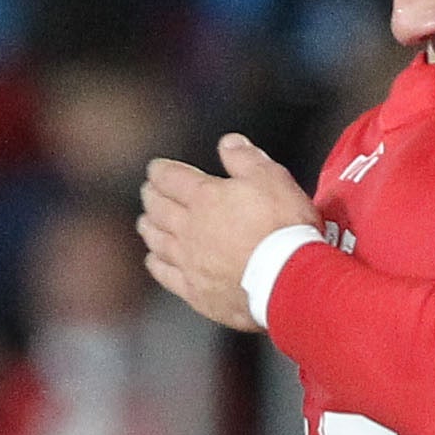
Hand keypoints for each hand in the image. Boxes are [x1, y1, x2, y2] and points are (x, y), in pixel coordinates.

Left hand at [138, 139, 317, 330]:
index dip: (160, 170)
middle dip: (151, 196)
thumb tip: (229, 143)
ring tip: (146, 223)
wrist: (288, 281)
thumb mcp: (272, 178)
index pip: (170, 177)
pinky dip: (156, 264)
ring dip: (149, 228)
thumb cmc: (283, 229)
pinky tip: (154, 261)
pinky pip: (165, 274)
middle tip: (148, 192)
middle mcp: (189, 228)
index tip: (156, 169)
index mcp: (204, 197)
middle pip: (158, 208)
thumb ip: (246, 158)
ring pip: (157, 240)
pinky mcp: (196, 291)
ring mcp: (189, 261)